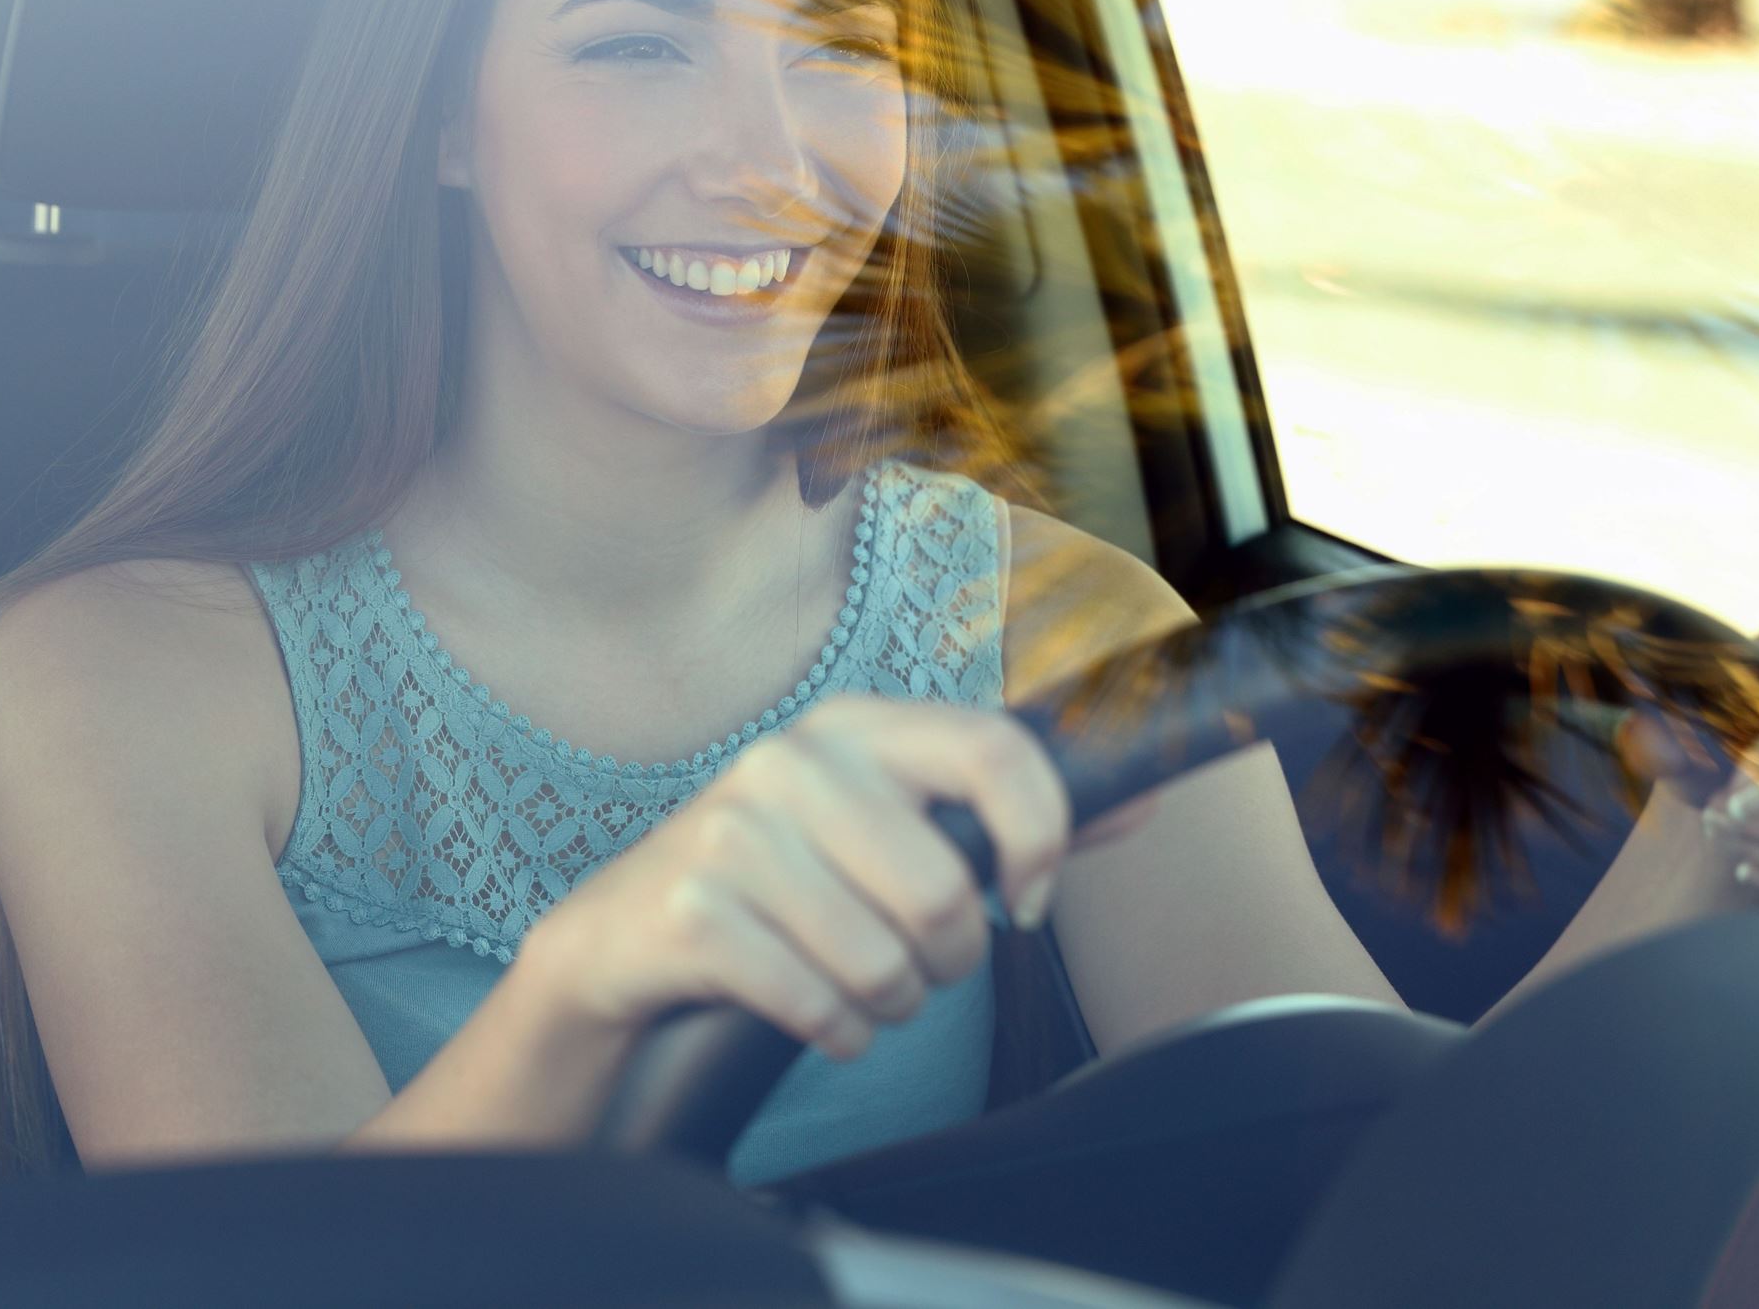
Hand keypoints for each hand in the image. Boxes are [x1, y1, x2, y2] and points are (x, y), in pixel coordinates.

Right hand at [519, 698, 1153, 1065]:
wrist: (621, 939)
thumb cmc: (781, 882)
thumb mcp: (884, 824)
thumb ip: (1005, 815)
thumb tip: (1137, 802)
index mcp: (855, 725)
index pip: (995, 749)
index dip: (1040, 838)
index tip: (1029, 899)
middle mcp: (792, 760)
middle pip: (944, 888)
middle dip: (949, 959)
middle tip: (916, 962)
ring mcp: (732, 832)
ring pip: (883, 960)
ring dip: (890, 1003)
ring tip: (857, 985)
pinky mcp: (691, 912)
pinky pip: (819, 1005)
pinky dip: (836, 1032)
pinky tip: (815, 1013)